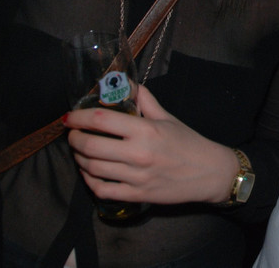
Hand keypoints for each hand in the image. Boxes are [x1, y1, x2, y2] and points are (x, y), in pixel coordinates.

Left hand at [65, 86, 236, 205]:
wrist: (208, 173)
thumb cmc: (188, 142)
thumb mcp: (168, 117)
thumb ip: (145, 100)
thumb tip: (126, 83)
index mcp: (145, 130)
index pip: (102, 119)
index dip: (79, 117)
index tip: (69, 117)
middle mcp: (138, 153)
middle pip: (91, 146)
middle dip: (74, 139)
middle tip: (72, 134)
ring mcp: (136, 177)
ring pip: (93, 168)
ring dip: (79, 158)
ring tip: (79, 151)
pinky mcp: (136, 195)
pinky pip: (102, 190)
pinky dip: (89, 181)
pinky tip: (89, 172)